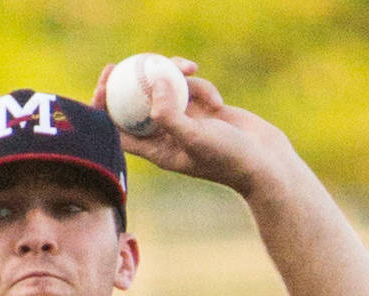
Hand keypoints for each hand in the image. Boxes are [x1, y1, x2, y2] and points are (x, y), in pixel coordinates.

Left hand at [92, 60, 293, 198]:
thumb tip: (153, 83)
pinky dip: (202, 86)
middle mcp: (166, 135)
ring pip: (166, 89)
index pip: (119, 129)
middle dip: (133, 81)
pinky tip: (218, 102)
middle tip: (129, 60)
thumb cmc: (228, 158)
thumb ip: (170, 114)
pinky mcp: (202, 108)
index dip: (105, 107)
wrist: (263, 162)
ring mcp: (185, 120)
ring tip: (191, 70)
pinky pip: (191, 86)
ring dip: (175, 74)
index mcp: (156, 150)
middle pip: (138, 104)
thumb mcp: (196, 138)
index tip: (104, 83)